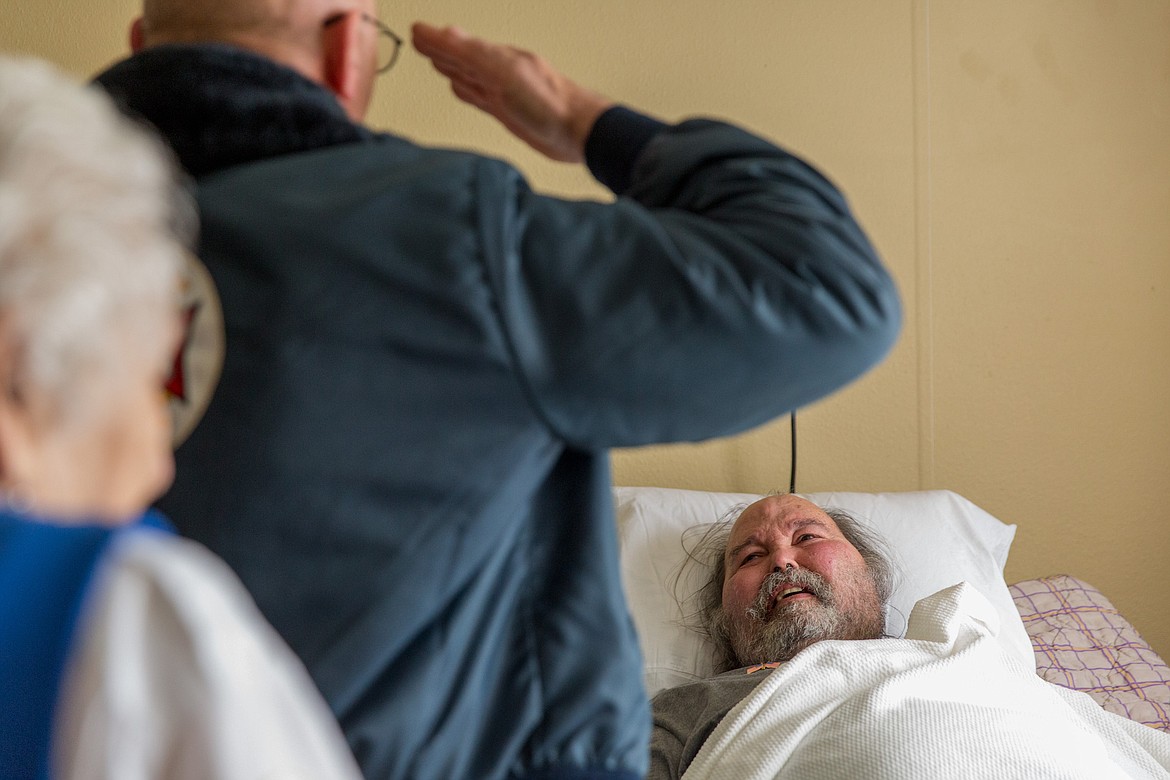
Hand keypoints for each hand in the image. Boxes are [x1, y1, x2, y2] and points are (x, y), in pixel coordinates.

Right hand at [411, 23, 613, 162]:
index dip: (435, 39)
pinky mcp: (508, 113)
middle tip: (420, 40)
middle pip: (461, 57)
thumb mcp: (503, 72)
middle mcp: (498, 72)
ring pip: (469, 76)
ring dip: (452, 67)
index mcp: (496, 57)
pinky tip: (463, 89)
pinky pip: (480, 98)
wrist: (578, 131)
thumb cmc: (547, 102)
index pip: (458, 44)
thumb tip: (442, 33)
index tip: (417, 30)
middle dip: (440, 49)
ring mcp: (503, 93)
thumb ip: (471, 54)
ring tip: (436, 60)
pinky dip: (467, 91)